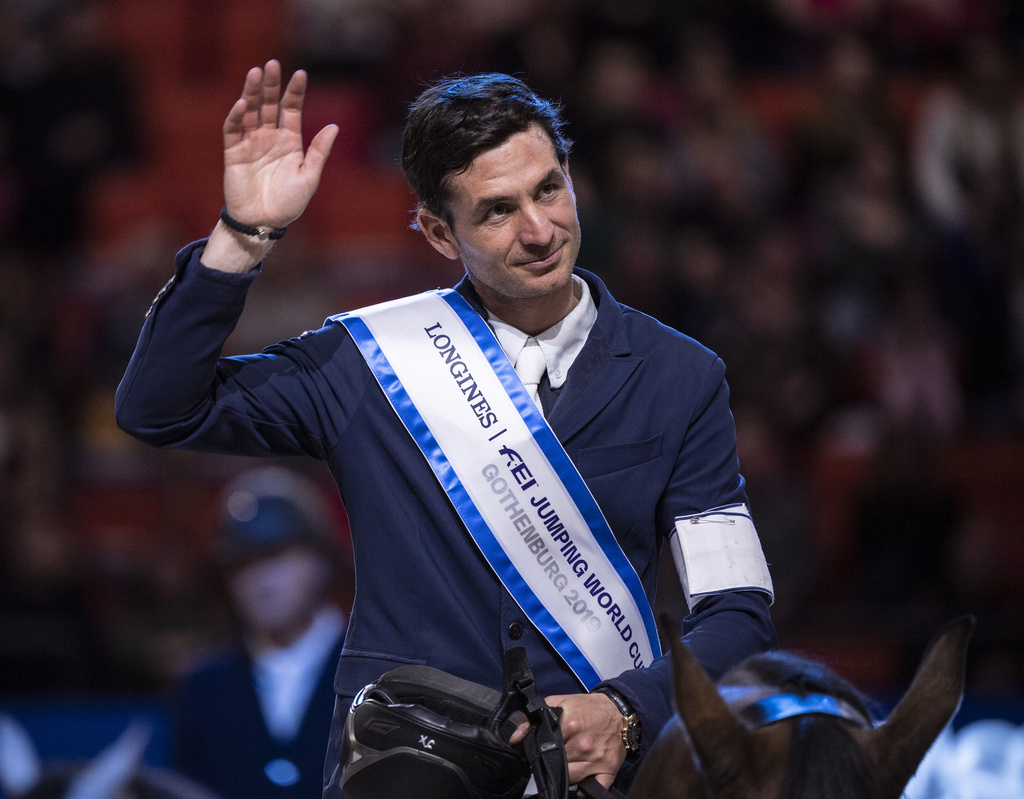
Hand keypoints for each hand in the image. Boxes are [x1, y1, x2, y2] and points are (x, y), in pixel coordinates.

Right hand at [222, 59, 337, 229]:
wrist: (263, 223)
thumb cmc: (288, 204)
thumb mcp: (309, 177)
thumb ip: (319, 152)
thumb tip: (334, 126)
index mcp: (290, 141)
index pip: (291, 109)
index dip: (295, 92)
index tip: (301, 73)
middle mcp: (269, 138)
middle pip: (270, 105)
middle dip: (271, 85)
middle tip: (272, 64)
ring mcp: (251, 143)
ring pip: (251, 112)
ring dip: (252, 93)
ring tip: (256, 73)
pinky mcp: (234, 152)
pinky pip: (234, 130)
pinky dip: (237, 117)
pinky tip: (243, 104)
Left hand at [511, 692, 625, 788]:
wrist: (620, 712)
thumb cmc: (589, 708)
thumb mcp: (560, 702)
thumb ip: (533, 717)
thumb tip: (515, 738)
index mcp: (570, 724)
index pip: (543, 747)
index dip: (540, 749)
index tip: (542, 748)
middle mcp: (583, 744)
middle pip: (555, 764)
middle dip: (553, 760)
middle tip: (558, 752)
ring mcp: (596, 759)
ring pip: (569, 778)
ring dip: (566, 773)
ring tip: (569, 760)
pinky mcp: (608, 771)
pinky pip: (590, 790)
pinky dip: (583, 789)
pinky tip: (581, 780)